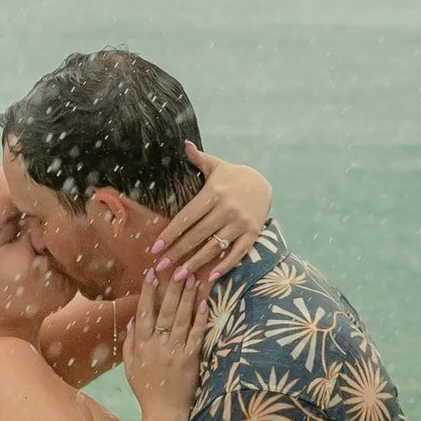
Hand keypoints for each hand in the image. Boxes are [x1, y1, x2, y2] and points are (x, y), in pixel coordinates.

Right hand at [121, 267, 211, 420]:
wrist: (164, 412)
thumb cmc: (146, 390)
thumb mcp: (130, 367)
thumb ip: (130, 343)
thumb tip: (132, 321)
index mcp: (142, 345)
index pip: (144, 312)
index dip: (148, 292)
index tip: (151, 273)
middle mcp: (158, 345)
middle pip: (165, 311)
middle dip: (171, 288)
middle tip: (177, 267)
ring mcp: (175, 351)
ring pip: (181, 319)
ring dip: (187, 297)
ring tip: (192, 277)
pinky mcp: (191, 359)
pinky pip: (196, 335)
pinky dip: (200, 318)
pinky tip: (204, 303)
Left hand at [150, 142, 269, 282]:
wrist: (264, 183)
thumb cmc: (233, 176)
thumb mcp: (216, 165)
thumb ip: (198, 158)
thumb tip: (185, 144)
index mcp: (214, 193)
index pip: (188, 217)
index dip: (171, 233)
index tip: (157, 247)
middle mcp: (227, 209)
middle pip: (198, 235)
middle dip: (178, 252)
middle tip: (162, 266)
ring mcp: (241, 223)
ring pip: (215, 247)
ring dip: (196, 263)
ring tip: (180, 276)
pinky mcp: (252, 233)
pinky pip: (237, 253)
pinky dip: (225, 266)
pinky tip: (210, 277)